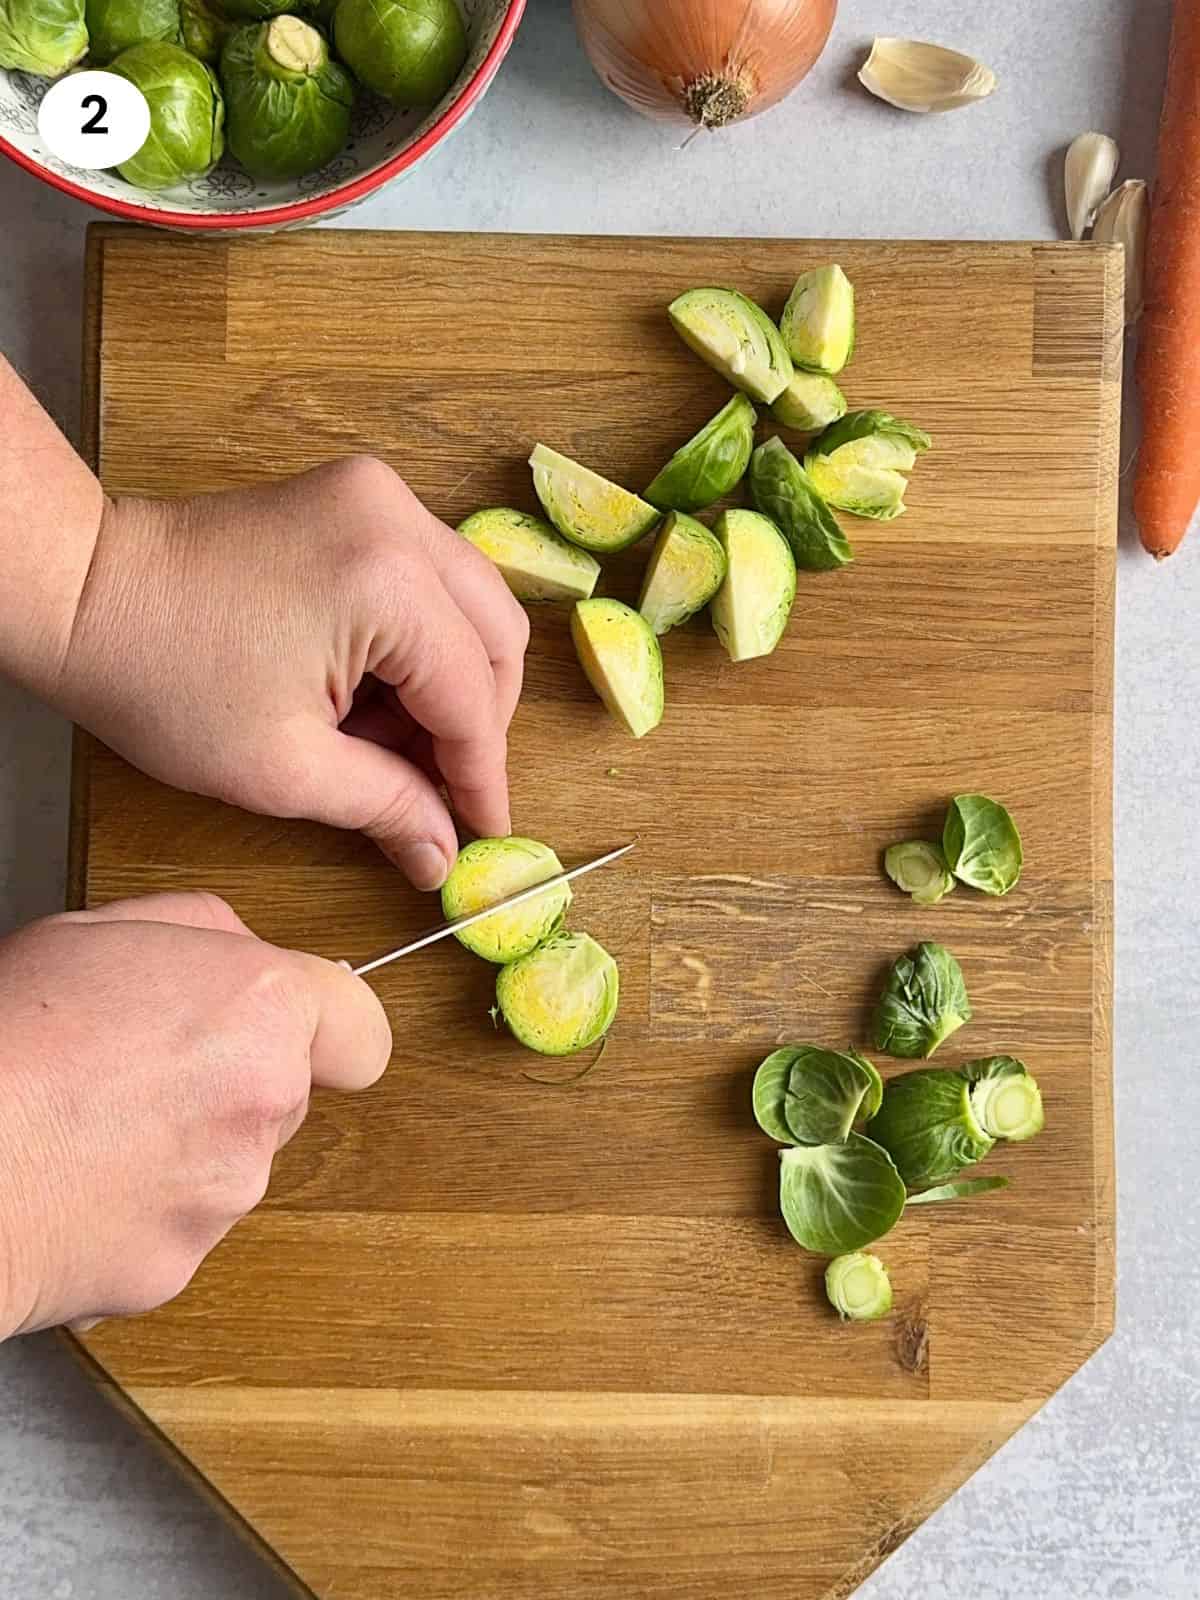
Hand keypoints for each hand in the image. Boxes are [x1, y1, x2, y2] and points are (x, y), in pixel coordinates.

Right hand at [0, 893, 390, 1337]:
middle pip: (286, 1094)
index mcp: (261, 1009)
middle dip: (232, 1080)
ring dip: (183, 1145)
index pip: (361, 1029)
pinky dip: (139, 1211)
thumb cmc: (7, 1037)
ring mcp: (225, 1194)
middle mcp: (264, 1103)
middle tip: (137, 1065)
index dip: (329, 1029)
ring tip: (88, 1123)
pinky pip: (178, 1228)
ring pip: (232, 1163)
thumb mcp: (96, 929)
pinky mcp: (177, 1267)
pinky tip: (75, 1182)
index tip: (297, 1032)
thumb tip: (239, 951)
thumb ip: (200, 930)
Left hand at [54, 457, 529, 889]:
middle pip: (496, 636)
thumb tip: (442, 853)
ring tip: (396, 746)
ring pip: (473, 603)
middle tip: (440, 792)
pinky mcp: (358, 498)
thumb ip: (384, 808)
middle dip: (476, 723)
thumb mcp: (283, 769)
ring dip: (452, 682)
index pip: (472, 696)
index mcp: (387, 582)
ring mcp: (379, 497)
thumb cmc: (160, 676)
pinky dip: (422, 642)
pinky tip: (377, 695)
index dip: (481, 775)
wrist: (82, 592)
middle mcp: (398, 520)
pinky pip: (430, 577)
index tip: (483, 831)